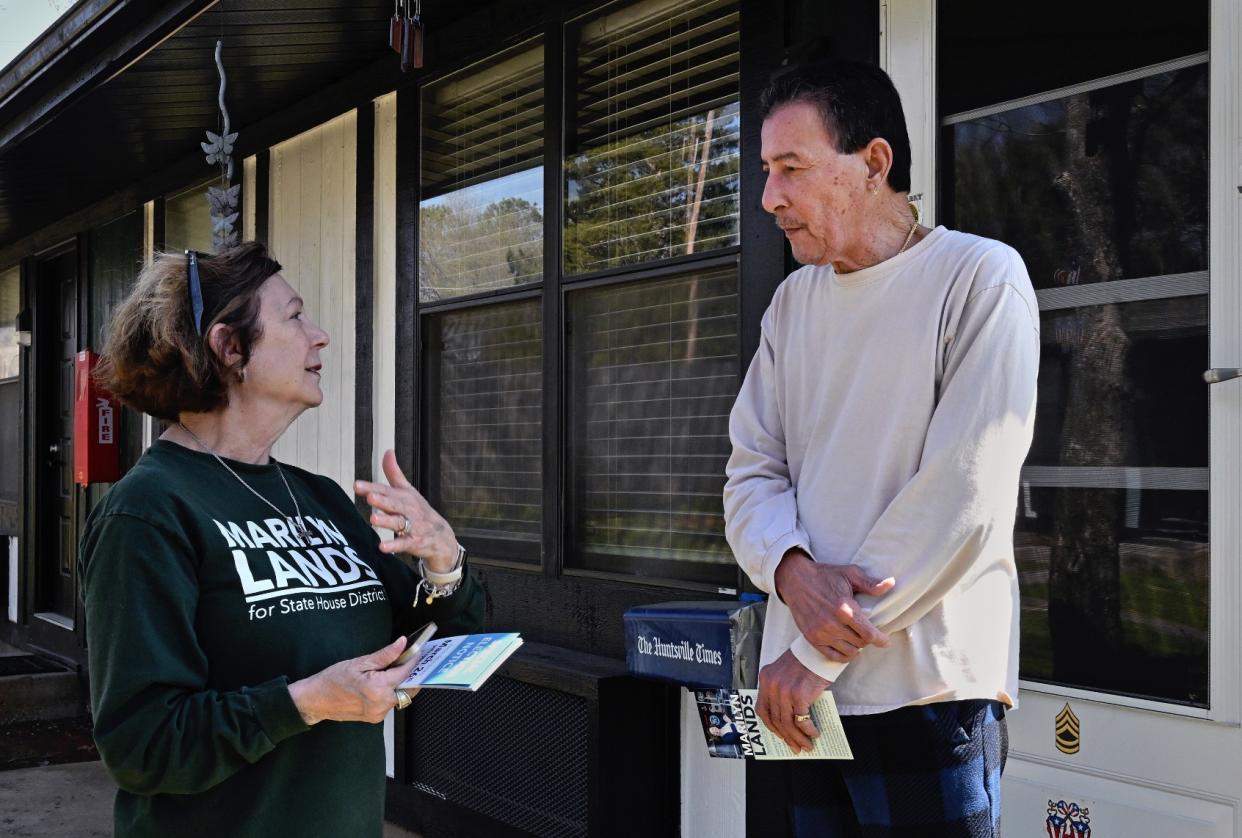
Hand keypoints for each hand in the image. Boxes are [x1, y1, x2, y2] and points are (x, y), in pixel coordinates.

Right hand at [287, 636, 422, 725]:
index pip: (406, 673)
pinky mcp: (375, 718)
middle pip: (409, 688)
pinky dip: (391, 692)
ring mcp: (379, 714)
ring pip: (401, 696)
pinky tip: (383, 683)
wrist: (315, 700)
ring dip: (401, 683)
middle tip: (410, 660)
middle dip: (412, 674)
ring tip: (393, 669)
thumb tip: (402, 643)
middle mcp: (381, 704)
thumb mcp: (359, 662)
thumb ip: (385, 655)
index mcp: (378, 688)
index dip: (415, 660)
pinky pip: (391, 703)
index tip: (419, 650)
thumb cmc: (333, 679)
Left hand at [355, 449, 457, 571]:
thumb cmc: (420, 511)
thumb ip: (394, 473)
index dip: (371, 488)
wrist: (442, 536)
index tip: (356, 485)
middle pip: (394, 504)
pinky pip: (404, 543)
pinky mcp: (415, 542)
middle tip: (370, 497)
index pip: (386, 490)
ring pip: (398, 522)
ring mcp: (413, 525)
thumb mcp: (408, 491)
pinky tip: (382, 547)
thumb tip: (388, 451)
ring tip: (373, 519)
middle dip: (382, 500)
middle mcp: (408, 509)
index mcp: (404, 496)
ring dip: (387, 520)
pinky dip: (394, 545)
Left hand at [757, 649, 830, 752]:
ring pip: (787, 723)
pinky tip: (814, 733)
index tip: (779, 735)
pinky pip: (801, 720)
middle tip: (795, 747)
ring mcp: (784, 691)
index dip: (770, 726)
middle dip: (786, 736)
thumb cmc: (806, 661)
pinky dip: (808, 730)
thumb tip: (790, 717)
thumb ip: (783, 691)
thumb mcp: (786, 673)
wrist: (819, 650)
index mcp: (766, 679)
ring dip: (797, 738)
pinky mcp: (798, 695)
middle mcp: (771, 685)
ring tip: (807, 746)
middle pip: (775, 719)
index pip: (762, 709)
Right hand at [775, 550, 894, 661]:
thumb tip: (890, 584)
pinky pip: (833, 656)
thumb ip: (870, 584)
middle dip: (868, 638)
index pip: (869, 633)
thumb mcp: (849, 574)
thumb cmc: (824, 575)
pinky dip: (844, 656)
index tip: (886, 642)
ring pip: (849, 651)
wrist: (795, 580)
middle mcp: (832, 624)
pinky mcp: (811, 638)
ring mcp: (821, 633)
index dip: (881, 639)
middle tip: (868, 632)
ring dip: (857, 647)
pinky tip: (848, 648)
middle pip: (861, 642)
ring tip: (857, 638)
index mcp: (844, 608)